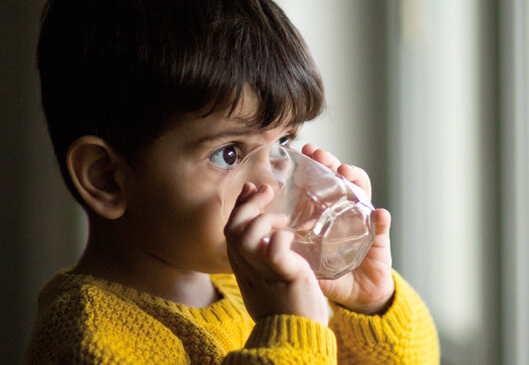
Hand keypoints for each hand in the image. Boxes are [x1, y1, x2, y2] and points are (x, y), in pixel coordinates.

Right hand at [224, 183, 328, 325]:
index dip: (239, 208)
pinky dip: (282, 237)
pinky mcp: (283, 275)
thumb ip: (264, 262)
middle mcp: (248, 270)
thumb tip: (269, 240)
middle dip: (248, 204)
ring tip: (282, 219)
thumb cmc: (289, 311)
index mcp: (243, 270)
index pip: (231, 232)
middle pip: (233, 229)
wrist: (296, 339)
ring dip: (263, 219)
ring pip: (246, 236)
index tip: (251, 189)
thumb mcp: (268, 283)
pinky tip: (291, 237)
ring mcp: (263, 273)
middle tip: (267, 189)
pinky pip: (274, 248)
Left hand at [302, 144, 394, 314]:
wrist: (357, 296)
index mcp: (327, 213)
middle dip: (332, 163)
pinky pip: (382, 227)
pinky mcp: (379, 240)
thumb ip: (286, 251)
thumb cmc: (330, 273)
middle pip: (341, 179)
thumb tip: (258, 240)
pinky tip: (379, 214)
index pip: (322, 181)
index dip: (316, 164)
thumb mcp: (304, 260)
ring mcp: (364, 221)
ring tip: (346, 174)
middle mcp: (346, 211)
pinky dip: (382, 220)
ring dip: (356, 180)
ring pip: (363, 193)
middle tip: (321, 155)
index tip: (306, 151)